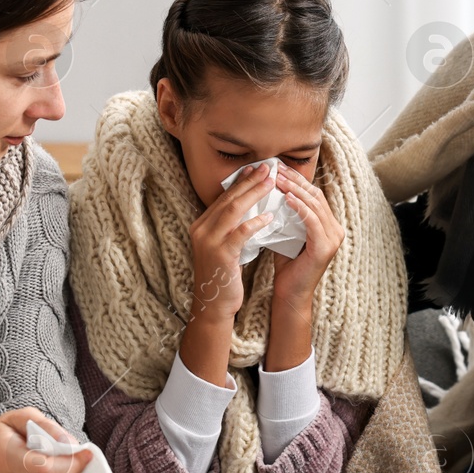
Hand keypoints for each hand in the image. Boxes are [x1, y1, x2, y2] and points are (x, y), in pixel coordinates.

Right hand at [188, 162, 276, 321]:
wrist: (214, 304)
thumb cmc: (224, 275)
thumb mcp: (225, 246)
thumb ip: (232, 227)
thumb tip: (252, 207)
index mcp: (202, 225)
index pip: (223, 197)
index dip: (241, 182)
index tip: (256, 169)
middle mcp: (201, 230)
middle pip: (228, 199)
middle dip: (249, 181)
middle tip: (267, 168)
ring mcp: (209, 241)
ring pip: (233, 210)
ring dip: (254, 194)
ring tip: (271, 183)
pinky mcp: (220, 254)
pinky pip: (240, 232)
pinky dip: (256, 222)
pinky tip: (270, 216)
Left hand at [270, 164, 342, 311]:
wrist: (289, 293)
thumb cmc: (286, 265)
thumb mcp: (286, 233)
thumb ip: (285, 215)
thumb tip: (269, 192)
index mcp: (327, 225)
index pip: (313, 195)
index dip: (297, 180)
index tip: (278, 168)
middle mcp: (335, 229)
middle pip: (315, 196)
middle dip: (295, 181)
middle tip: (277, 168)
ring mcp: (333, 239)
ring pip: (314, 206)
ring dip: (295, 190)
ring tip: (278, 179)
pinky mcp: (325, 248)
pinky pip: (313, 222)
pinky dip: (300, 208)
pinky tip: (287, 199)